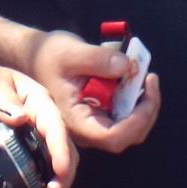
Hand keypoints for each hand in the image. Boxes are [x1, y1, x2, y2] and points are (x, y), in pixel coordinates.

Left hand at [0, 61, 76, 187]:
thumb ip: (4, 99)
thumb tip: (22, 118)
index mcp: (39, 104)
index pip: (56, 128)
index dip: (61, 151)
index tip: (60, 172)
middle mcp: (43, 124)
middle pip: (63, 152)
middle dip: (62, 178)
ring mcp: (35, 141)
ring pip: (55, 168)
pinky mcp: (25, 155)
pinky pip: (39, 175)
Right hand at [25, 30, 160, 152]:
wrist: (36, 55)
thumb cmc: (48, 56)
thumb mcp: (70, 52)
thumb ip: (98, 60)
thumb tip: (130, 68)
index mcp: (75, 120)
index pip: (111, 136)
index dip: (136, 120)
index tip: (145, 90)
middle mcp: (86, 127)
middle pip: (127, 136)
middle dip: (146, 111)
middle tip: (150, 78)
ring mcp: (95, 121)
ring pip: (131, 128)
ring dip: (144, 104)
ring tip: (145, 76)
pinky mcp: (102, 112)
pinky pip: (126, 114)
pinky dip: (137, 98)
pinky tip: (136, 78)